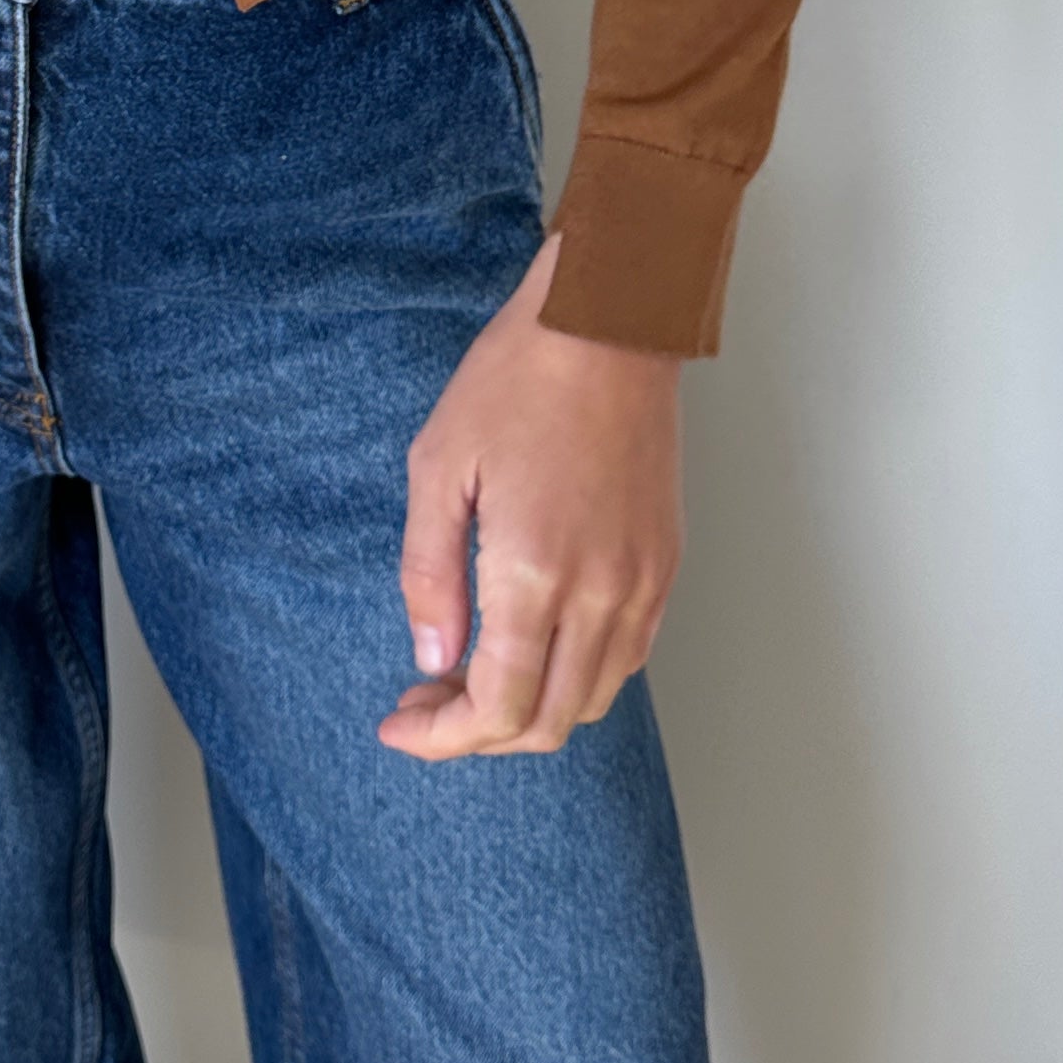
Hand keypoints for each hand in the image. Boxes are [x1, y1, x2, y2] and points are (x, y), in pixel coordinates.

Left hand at [378, 230, 682, 759]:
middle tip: (426, 702)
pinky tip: (533, 644)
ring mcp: (642, 583)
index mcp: (534, 573)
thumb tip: (433, 660)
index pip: (496, 709)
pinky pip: (627, 658)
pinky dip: (577, 677)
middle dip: (477, 735)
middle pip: (546, 723)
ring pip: (591, 700)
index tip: (398, 725)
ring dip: (529, 712)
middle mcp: (599, 594)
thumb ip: (430, 575)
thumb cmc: (515, 381)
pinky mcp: (664, 565)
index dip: (443, 738)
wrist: (607, 325)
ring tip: (472, 675)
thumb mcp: (438, 466)